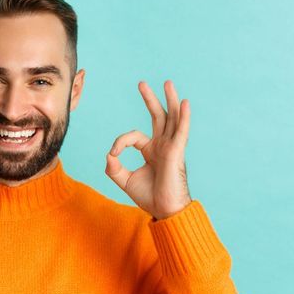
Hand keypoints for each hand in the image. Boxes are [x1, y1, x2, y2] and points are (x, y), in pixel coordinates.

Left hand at [105, 80, 192, 219]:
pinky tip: (185, 103)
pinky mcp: (177, 152)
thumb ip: (114, 168)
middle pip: (158, 117)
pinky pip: (181, 131)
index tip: (114, 155)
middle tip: (141, 83)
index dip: (120, 142)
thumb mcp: (125, 181)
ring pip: (171, 118)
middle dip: (150, 99)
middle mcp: (163, 146)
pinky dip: (184, 117)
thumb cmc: (150, 197)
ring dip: (169, 100)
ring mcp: (171, 147)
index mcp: (152, 150)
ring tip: (167, 83)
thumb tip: (109, 155)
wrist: (165, 211)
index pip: (133, 136)